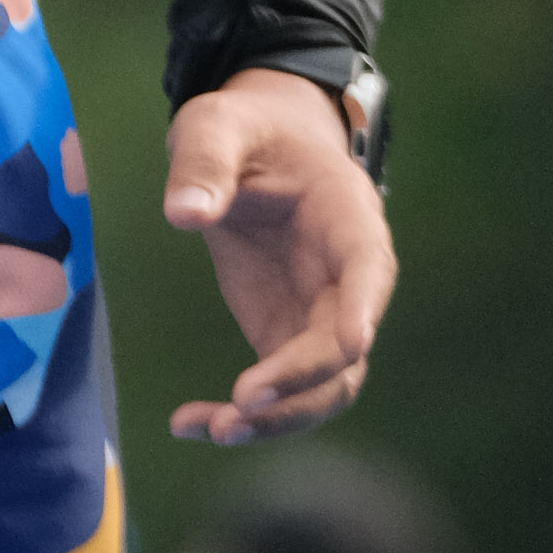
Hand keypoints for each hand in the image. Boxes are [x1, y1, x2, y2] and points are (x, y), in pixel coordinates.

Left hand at [162, 68, 395, 446]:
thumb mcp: (217, 124)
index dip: (365, 305)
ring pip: (323, 388)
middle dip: (302, 382)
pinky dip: (243, 416)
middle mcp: (347, 277)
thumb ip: (204, 162)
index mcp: (347, 215)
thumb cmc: (246, 130)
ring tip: (212, 428)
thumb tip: (184, 214)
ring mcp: (320, 315)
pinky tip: (187, 423)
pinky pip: (280, 393)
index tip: (353, 342)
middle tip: (242, 402)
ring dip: (278, 418)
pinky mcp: (286, 336)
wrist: (257, 148)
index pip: (368, 266)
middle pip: (346, 348)